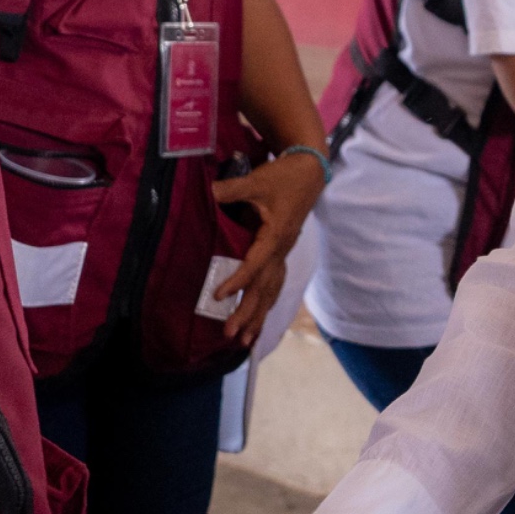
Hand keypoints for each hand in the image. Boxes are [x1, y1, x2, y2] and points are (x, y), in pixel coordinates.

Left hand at [208, 151, 323, 345]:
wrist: (309, 172)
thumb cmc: (283, 177)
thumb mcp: (255, 181)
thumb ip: (229, 189)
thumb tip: (205, 193)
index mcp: (276, 235)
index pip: (255, 264)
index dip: (237, 281)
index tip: (218, 296)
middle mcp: (282, 250)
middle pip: (264, 287)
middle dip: (248, 312)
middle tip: (229, 333)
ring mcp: (284, 254)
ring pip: (272, 291)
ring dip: (258, 316)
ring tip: (244, 341)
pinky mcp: (283, 253)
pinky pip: (275, 284)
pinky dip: (266, 304)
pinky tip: (259, 321)